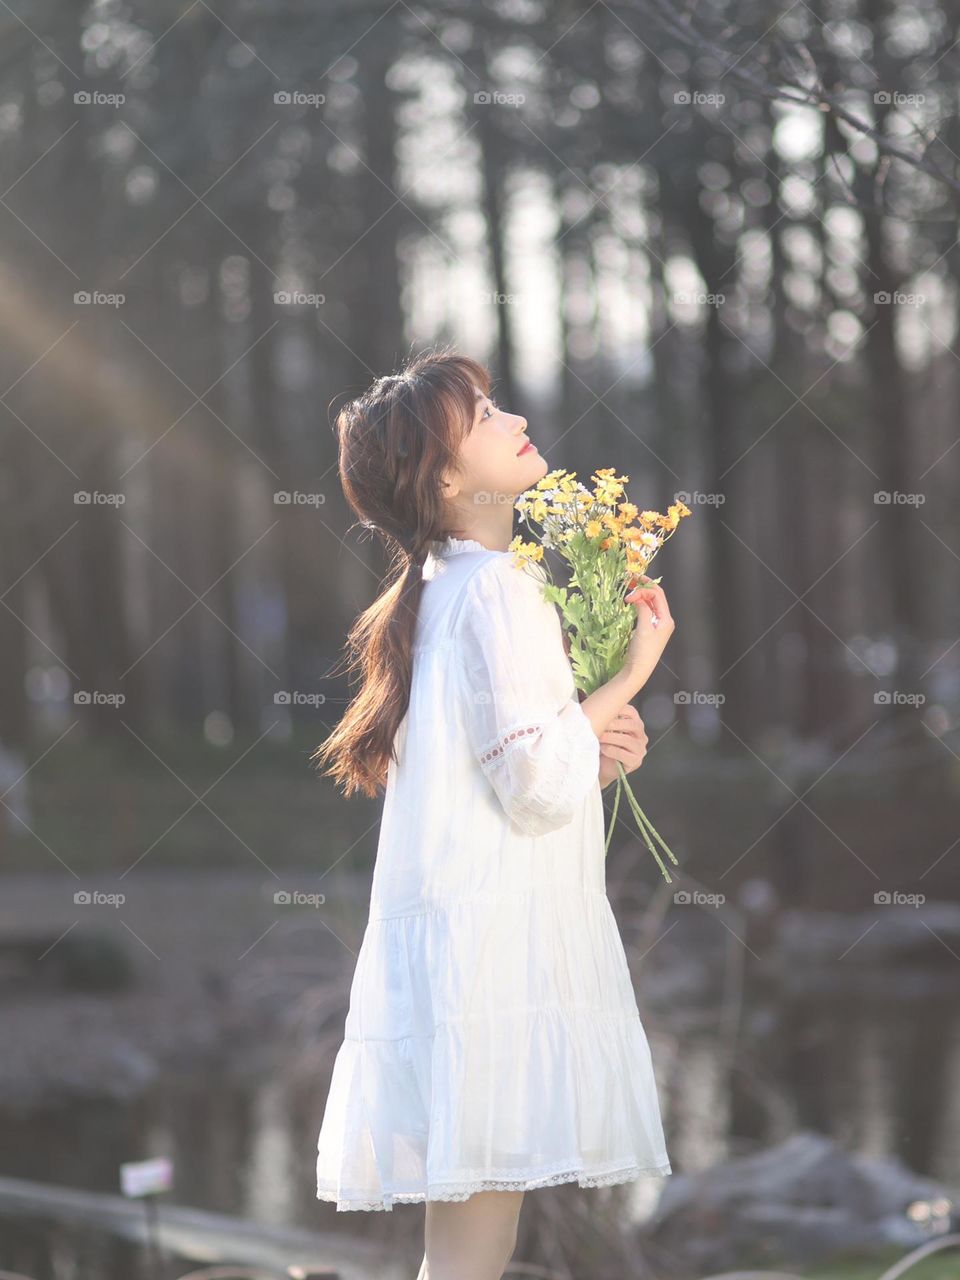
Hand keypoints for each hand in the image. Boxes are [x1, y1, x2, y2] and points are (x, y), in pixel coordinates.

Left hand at [598, 704, 648, 788]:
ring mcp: (640, 749)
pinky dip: (611, 750)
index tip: (605, 710)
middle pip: (633, 725)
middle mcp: (641, 735)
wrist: (602, 767)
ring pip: (627, 740)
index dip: (619, 709)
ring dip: (610, 737)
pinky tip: (603, 749)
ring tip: (599, 737)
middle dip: (614, 724)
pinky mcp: (635, 762)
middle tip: (600, 725)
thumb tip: (596, 709)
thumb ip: (607, 720)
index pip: (632, 712)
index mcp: (635, 724)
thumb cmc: (604, 746)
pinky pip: (624, 754)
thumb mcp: (606, 730)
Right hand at [620, 575, 674, 690]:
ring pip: (651, 603)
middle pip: (656, 597)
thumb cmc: (643, 651)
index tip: (630, 590)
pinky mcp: (650, 629)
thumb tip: (638, 597)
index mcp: (666, 619)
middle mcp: (664, 620)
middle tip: (630, 580)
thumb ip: (643, 609)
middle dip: (644, 587)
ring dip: (641, 595)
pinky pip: (647, 611)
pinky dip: (640, 604)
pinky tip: (632, 602)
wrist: (638, 669)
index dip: (644, 588)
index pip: (658, 595)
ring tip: (630, 588)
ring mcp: (657, 624)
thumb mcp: (643, 628)